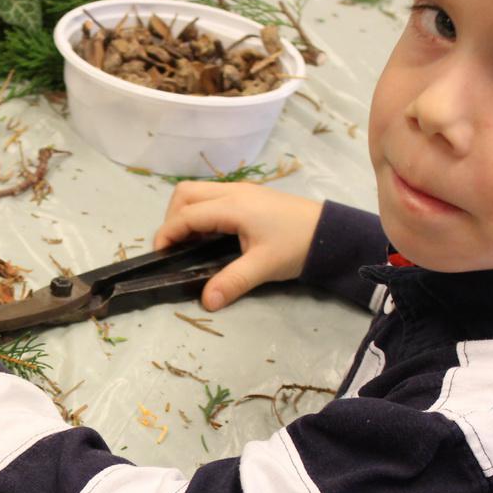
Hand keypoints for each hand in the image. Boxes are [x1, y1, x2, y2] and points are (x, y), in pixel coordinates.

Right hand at [155, 182, 323, 309]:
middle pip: (185, 193)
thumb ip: (233, 282)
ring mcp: (240, 191)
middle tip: (176, 247)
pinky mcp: (248, 196)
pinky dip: (200, 213)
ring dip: (186, 213)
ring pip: (198, 192)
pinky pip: (212, 197)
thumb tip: (207, 301)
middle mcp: (232, 192)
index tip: (161, 256)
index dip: (167, 233)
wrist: (331, 232)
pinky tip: (209, 237)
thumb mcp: (264, 266)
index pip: (186, 214)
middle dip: (172, 218)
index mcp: (233, 206)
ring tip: (190, 243)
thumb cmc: (297, 245)